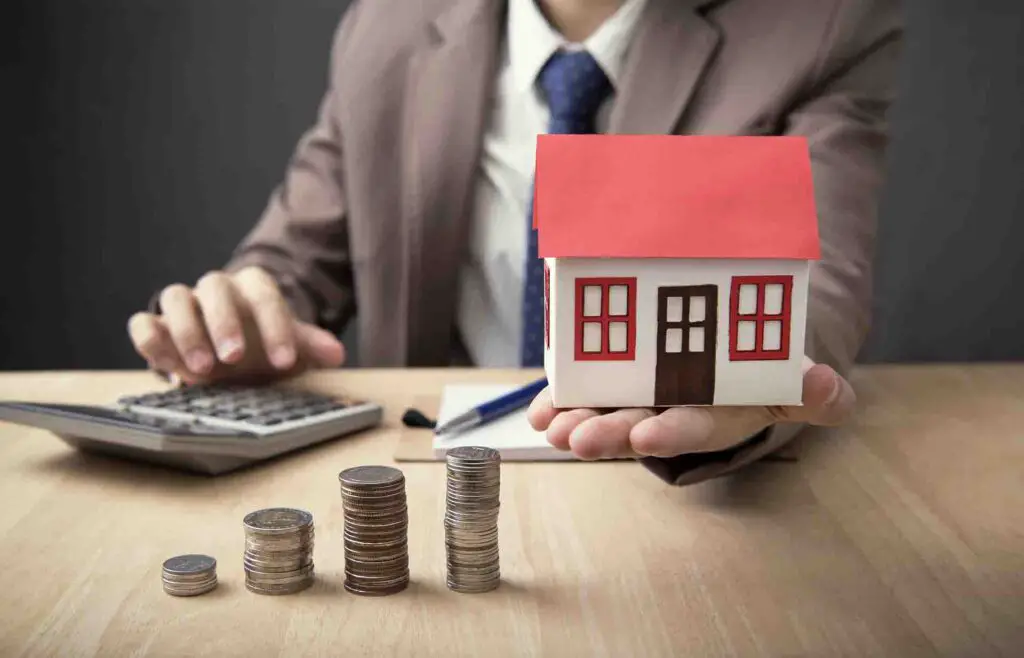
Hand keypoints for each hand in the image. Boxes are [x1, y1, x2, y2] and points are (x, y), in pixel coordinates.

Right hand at [128, 266, 344, 384]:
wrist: (232, 352)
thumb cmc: (263, 345)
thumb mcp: (290, 346)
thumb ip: (310, 346)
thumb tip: (337, 353)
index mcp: (253, 288)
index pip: (264, 294)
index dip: (275, 325)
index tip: (284, 361)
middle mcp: (216, 289)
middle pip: (214, 286)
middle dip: (223, 322)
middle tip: (234, 359)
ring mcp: (184, 303)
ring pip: (174, 297)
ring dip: (185, 332)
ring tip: (202, 371)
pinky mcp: (156, 324)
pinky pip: (144, 322)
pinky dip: (149, 339)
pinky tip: (165, 367)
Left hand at [527, 357, 855, 459]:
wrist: (735, 354)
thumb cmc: (763, 375)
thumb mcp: (793, 384)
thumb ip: (814, 394)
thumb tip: (830, 387)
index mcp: (718, 414)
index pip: (696, 427)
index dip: (673, 433)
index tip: (649, 436)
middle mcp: (673, 412)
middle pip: (640, 425)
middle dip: (610, 434)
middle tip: (578, 439)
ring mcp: (639, 399)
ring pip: (606, 412)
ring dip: (576, 421)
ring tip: (552, 426)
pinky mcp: (612, 381)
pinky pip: (584, 392)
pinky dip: (559, 400)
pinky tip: (540, 408)